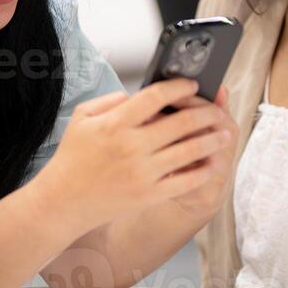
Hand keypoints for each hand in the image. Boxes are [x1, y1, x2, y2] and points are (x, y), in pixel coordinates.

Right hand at [34, 78, 234, 234]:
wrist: (63, 202)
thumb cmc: (72, 158)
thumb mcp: (82, 118)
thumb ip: (112, 101)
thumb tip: (142, 95)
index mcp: (115, 123)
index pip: (156, 97)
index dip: (179, 87)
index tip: (192, 85)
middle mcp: (132, 146)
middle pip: (181, 122)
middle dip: (206, 113)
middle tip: (217, 110)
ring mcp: (142, 173)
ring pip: (190, 151)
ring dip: (212, 140)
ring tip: (224, 134)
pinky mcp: (149, 195)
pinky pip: (185, 181)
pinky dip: (203, 171)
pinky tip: (212, 163)